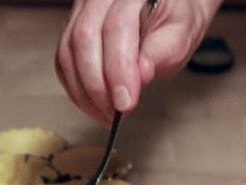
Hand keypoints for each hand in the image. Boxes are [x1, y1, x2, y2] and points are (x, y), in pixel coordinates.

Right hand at [55, 0, 221, 123]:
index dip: (118, 70)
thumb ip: (163, 51)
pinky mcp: (70, 28)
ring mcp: (81, 10)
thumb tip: (140, 75)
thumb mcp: (182, 31)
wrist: (163, 6)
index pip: (117, 28)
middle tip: (114, 112)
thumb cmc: (173, 16)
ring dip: (83, 91)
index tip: (125, 102)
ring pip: (67, 52)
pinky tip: (93, 102)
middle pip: (84, 39)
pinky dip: (75, 87)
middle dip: (97, 85)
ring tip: (105, 112)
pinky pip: (63, 61)